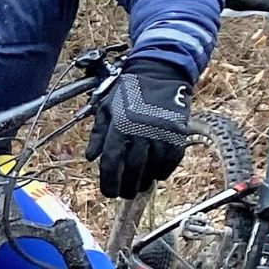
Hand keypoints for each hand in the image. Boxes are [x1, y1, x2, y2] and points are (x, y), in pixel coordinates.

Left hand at [87, 63, 191, 198]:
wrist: (159, 74)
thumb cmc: (128, 92)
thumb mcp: (106, 109)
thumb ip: (98, 134)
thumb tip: (91, 158)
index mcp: (119, 127)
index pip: (112, 163)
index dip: (109, 182)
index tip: (108, 193)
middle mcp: (141, 133)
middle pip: (133, 170)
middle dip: (127, 186)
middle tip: (123, 194)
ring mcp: (162, 134)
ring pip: (153, 167)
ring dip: (145, 181)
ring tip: (138, 187)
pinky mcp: (178, 134)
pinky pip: (172, 160)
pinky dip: (164, 171)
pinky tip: (156, 175)